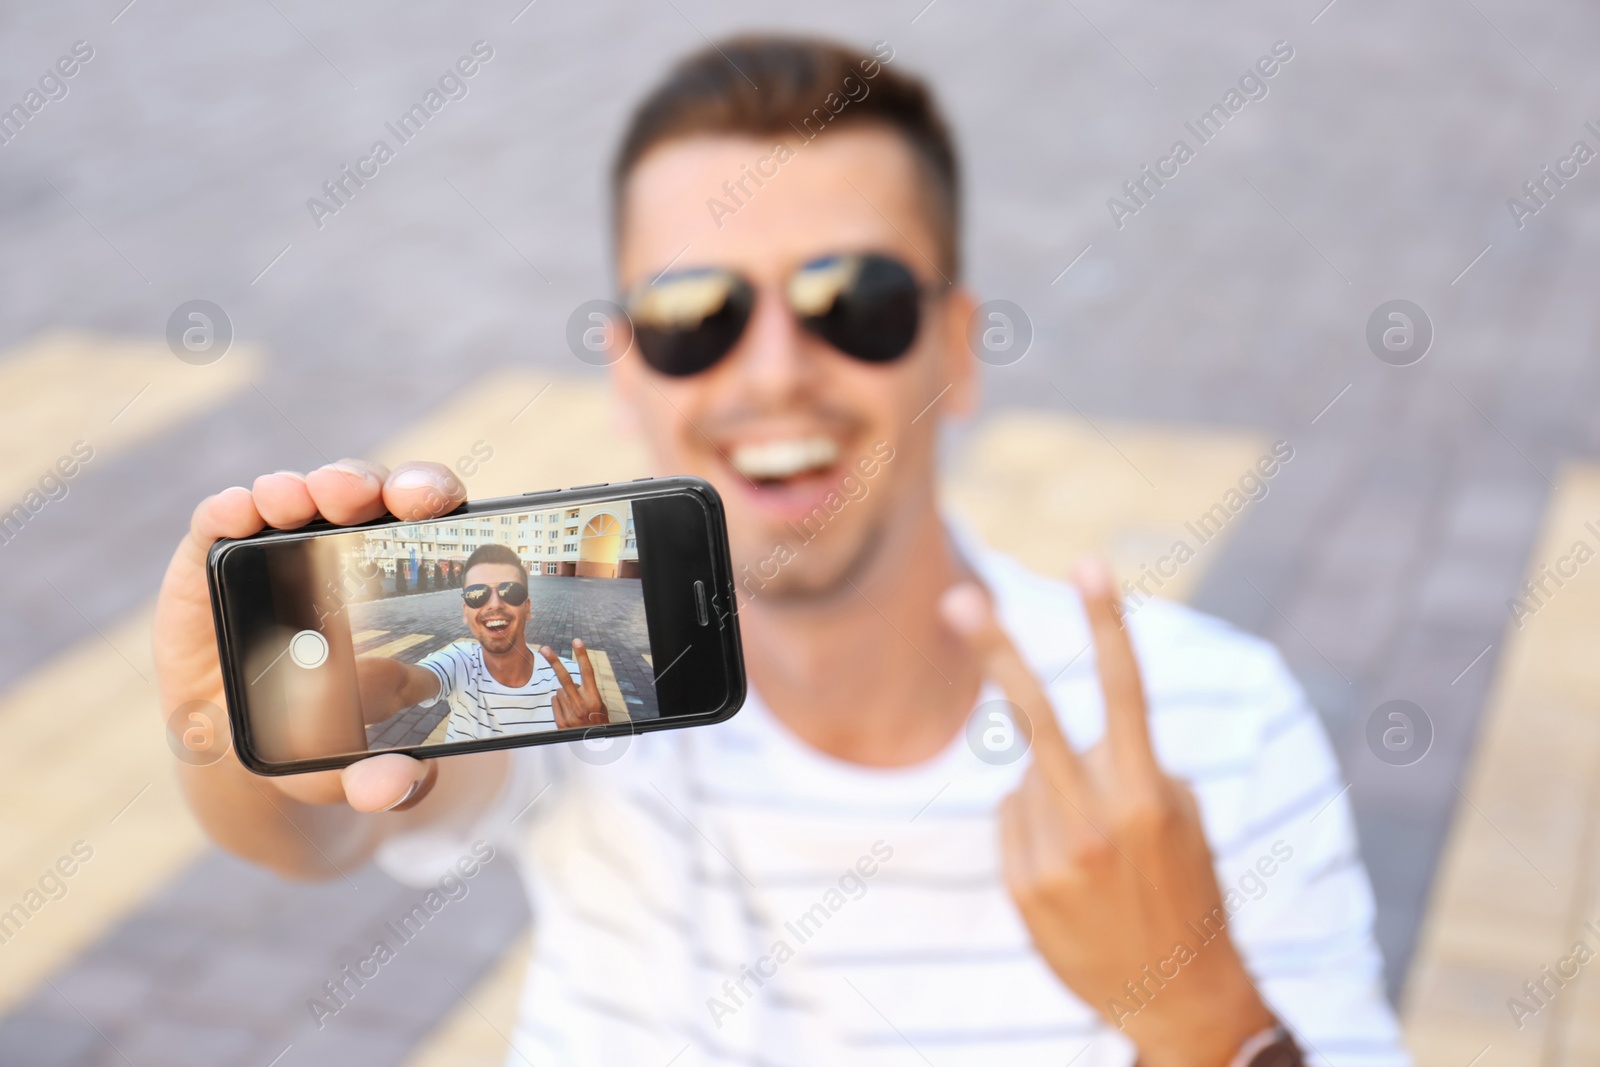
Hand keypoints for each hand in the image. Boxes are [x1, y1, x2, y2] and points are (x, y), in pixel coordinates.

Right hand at [152, 459, 467, 812]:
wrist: (237, 753)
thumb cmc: (316, 737)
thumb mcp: (353, 767)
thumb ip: (386, 781)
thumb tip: (401, 784)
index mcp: (395, 577)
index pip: (422, 514)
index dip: (430, 494)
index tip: (432, 504)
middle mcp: (338, 546)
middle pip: (364, 492)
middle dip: (367, 483)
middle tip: (364, 498)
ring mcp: (273, 546)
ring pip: (296, 495)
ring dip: (299, 488)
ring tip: (295, 500)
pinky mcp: (211, 557)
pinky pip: (220, 521)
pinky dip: (229, 509)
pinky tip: (237, 512)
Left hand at [539, 639, 609, 728]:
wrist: (593, 745)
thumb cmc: (598, 721)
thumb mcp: (599, 706)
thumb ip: (584, 692)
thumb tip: (564, 684)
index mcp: (593, 698)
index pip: (587, 672)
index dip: (582, 655)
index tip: (576, 640)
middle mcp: (581, 705)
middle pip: (564, 678)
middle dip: (554, 662)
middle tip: (545, 648)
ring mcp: (569, 714)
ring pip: (559, 691)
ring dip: (565, 694)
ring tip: (575, 706)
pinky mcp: (561, 722)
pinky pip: (554, 701)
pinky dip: (559, 703)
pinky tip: (568, 711)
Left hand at [940, 559, 1274, 1066]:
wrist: (1178, 995)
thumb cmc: (1186, 888)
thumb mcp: (1180, 818)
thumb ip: (1126, 765)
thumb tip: (1053, 737)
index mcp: (1148, 793)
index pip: (1126, 690)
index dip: (1108, 623)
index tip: (1090, 562)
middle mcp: (1096, 819)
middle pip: (1036, 716)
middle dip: (997, 652)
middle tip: (958, 599)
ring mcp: (1052, 854)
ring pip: (1028, 776)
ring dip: (1054, 791)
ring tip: (1097, 850)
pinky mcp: (1021, 885)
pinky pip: (1014, 819)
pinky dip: (1037, 828)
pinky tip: (1073, 874)